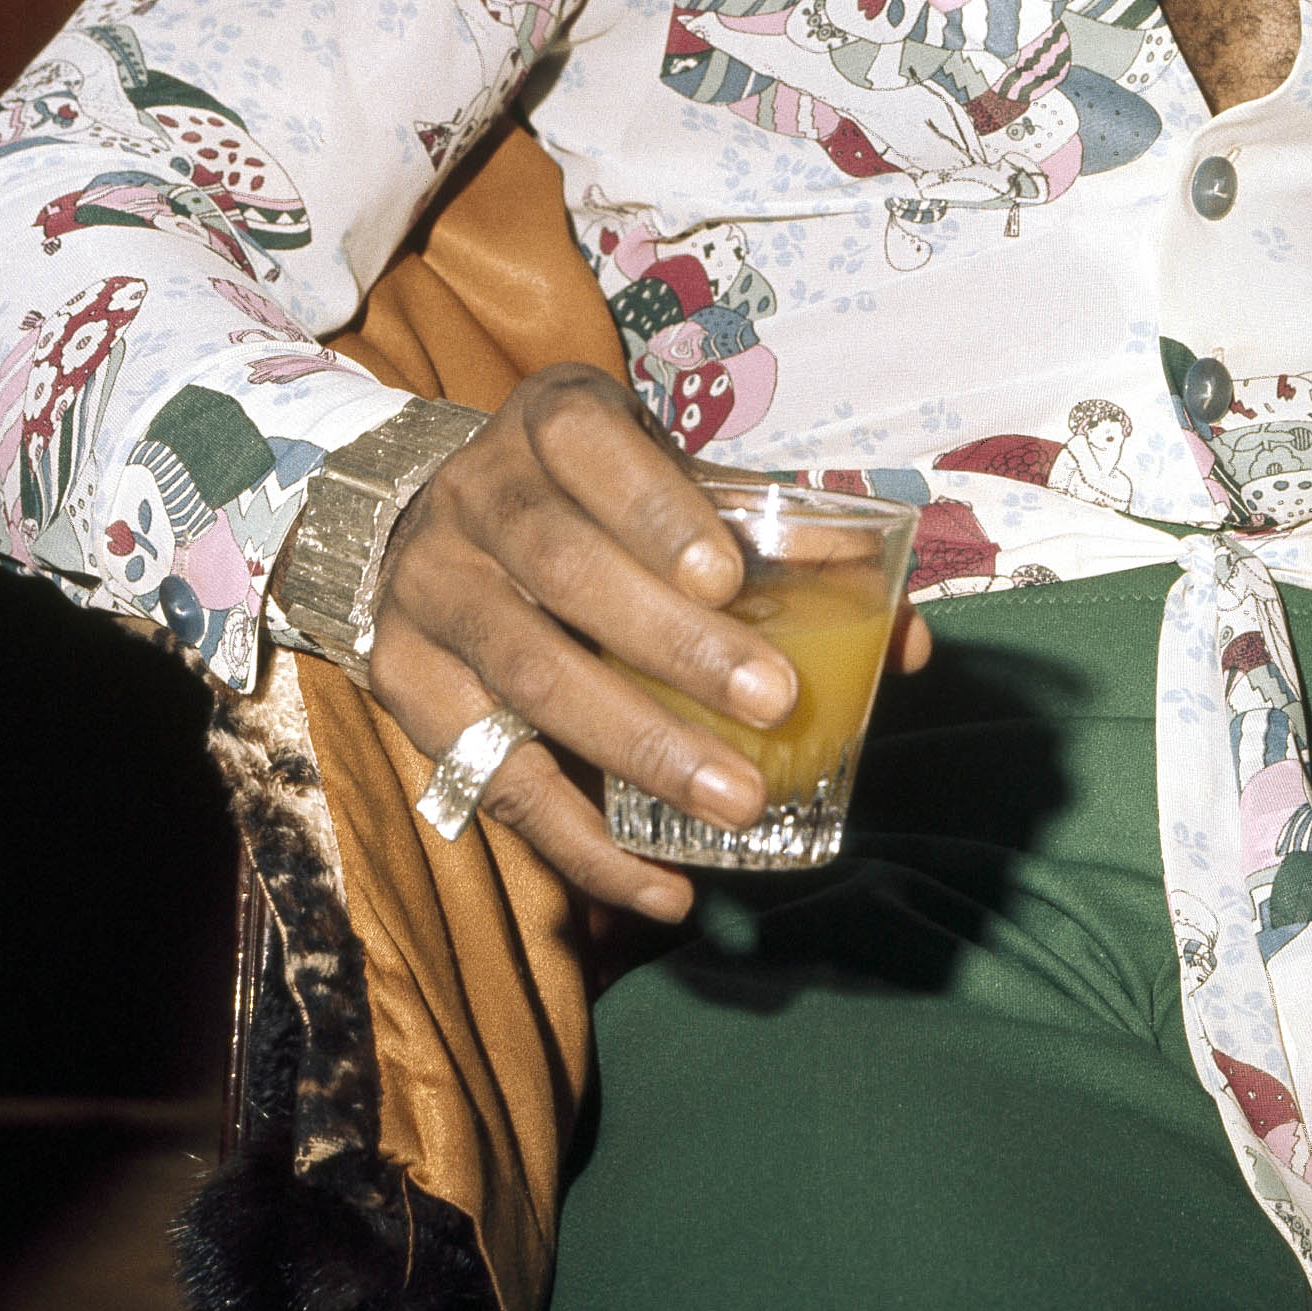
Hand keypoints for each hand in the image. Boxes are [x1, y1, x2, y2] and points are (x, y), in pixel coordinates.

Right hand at [351, 364, 932, 919]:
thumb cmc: (594, 500)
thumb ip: (783, 539)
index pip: (591, 446)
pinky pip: (491, 779)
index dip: (656, 509)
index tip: (728, 574)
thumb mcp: (674, 482)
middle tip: (775, 701)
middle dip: (673, 644)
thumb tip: (907, 639)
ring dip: (639, 748)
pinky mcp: (405, 688)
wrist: (424, 525)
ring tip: (737, 803)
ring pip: (529, 677)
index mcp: (550, 425)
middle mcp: (477, 499)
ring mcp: (431, 594)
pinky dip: (581, 842)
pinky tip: (663, 886)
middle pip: (567, 570)